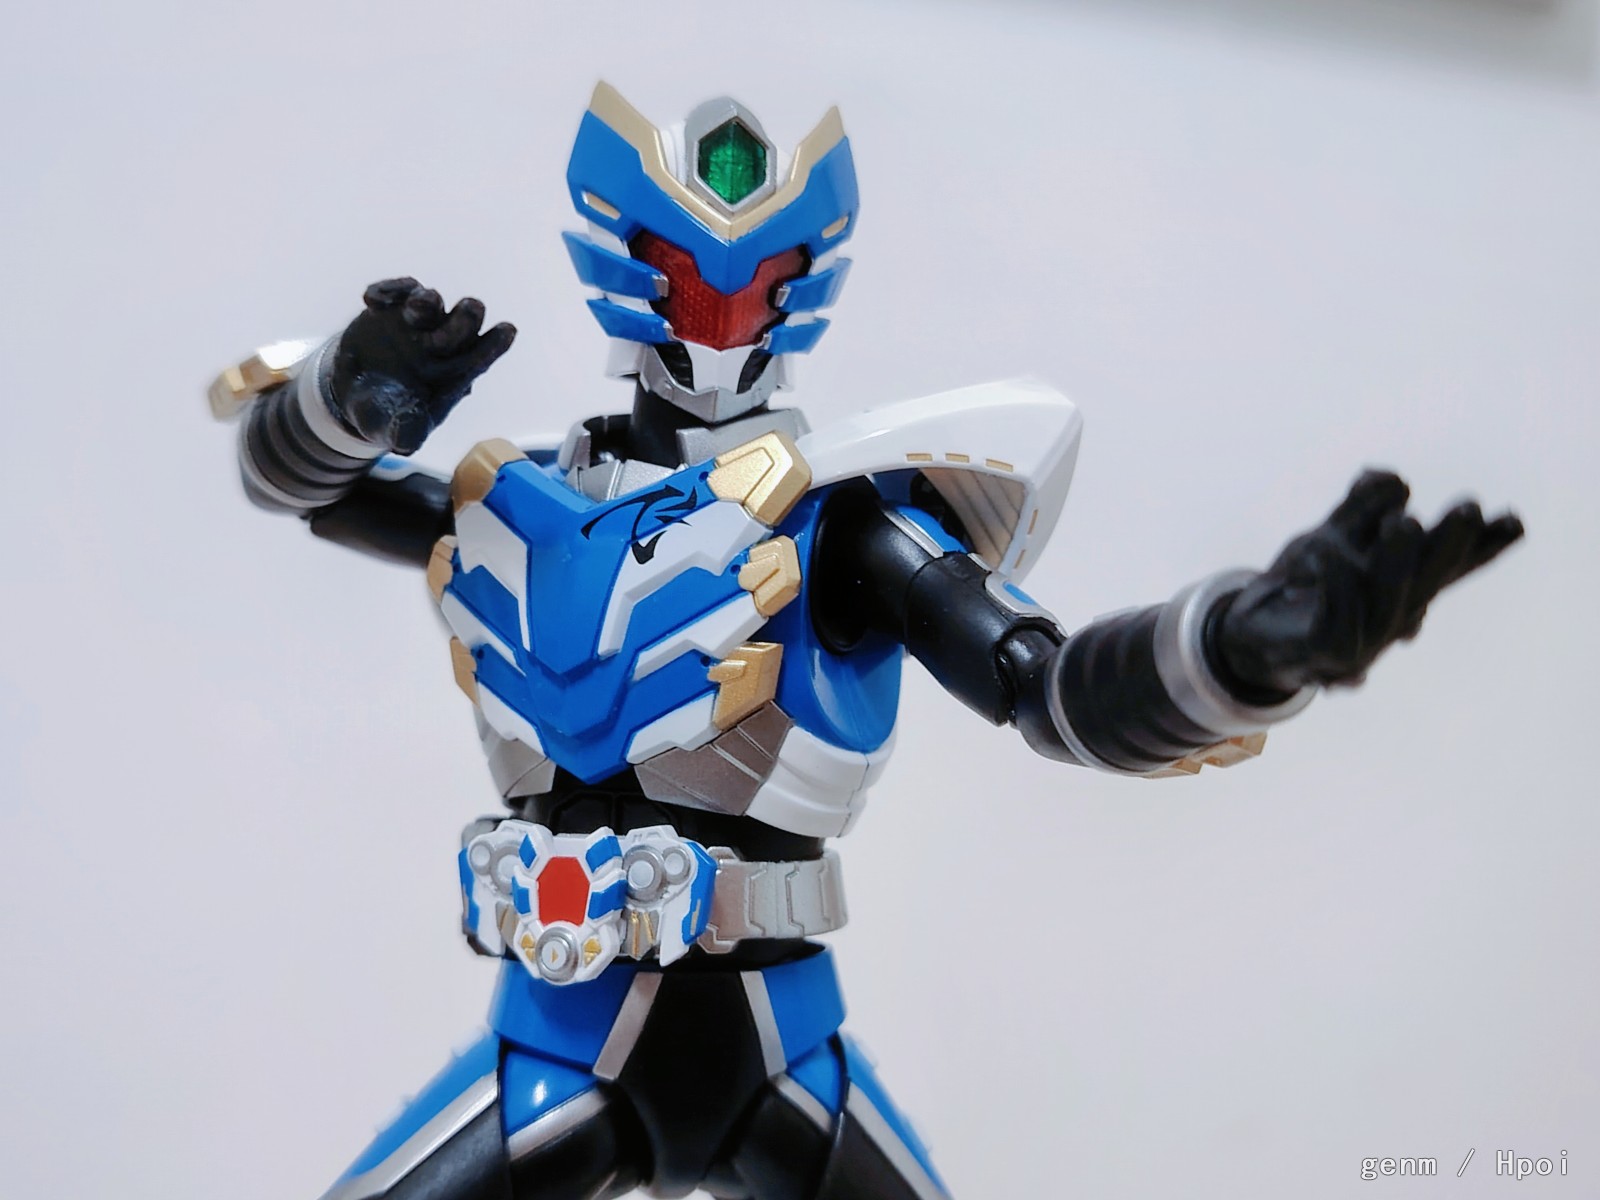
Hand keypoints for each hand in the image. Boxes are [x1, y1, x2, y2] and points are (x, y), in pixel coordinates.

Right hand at [329, 278, 515, 453]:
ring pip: (430, 304)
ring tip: (416, 306)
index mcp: (452, 374)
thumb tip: (407, 443)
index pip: (479, 358)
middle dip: (466, 318)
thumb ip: (404, 432)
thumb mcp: (393, 429)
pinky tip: (373, 301)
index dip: (493, 345)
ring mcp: (417, 324)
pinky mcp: (391, 309)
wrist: (353, 393)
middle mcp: (441, 344)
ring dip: (427, 302)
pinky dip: (387, 292)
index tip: (508, 330)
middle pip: (462, 325)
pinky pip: (394, 293)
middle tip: (472, 308)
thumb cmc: (387, 414)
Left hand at [1210, 470, 1522, 697]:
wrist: (1248, 637)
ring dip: (1397, 560)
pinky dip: (1332, 581)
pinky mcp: (1324, 653)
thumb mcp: (1330, 536)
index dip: (1482, 546)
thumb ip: (1360, 508)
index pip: (1449, 566)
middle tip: (1468, 507)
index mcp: (1402, 588)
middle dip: (1450, 546)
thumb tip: (1392, 480)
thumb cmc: (1300, 587)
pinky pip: (1334, 618)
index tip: (1514, 520)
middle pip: (1427, 581)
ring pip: (1387, 601)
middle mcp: (1392, 616)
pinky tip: (1321, 553)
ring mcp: (1363, 642)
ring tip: (1404, 522)